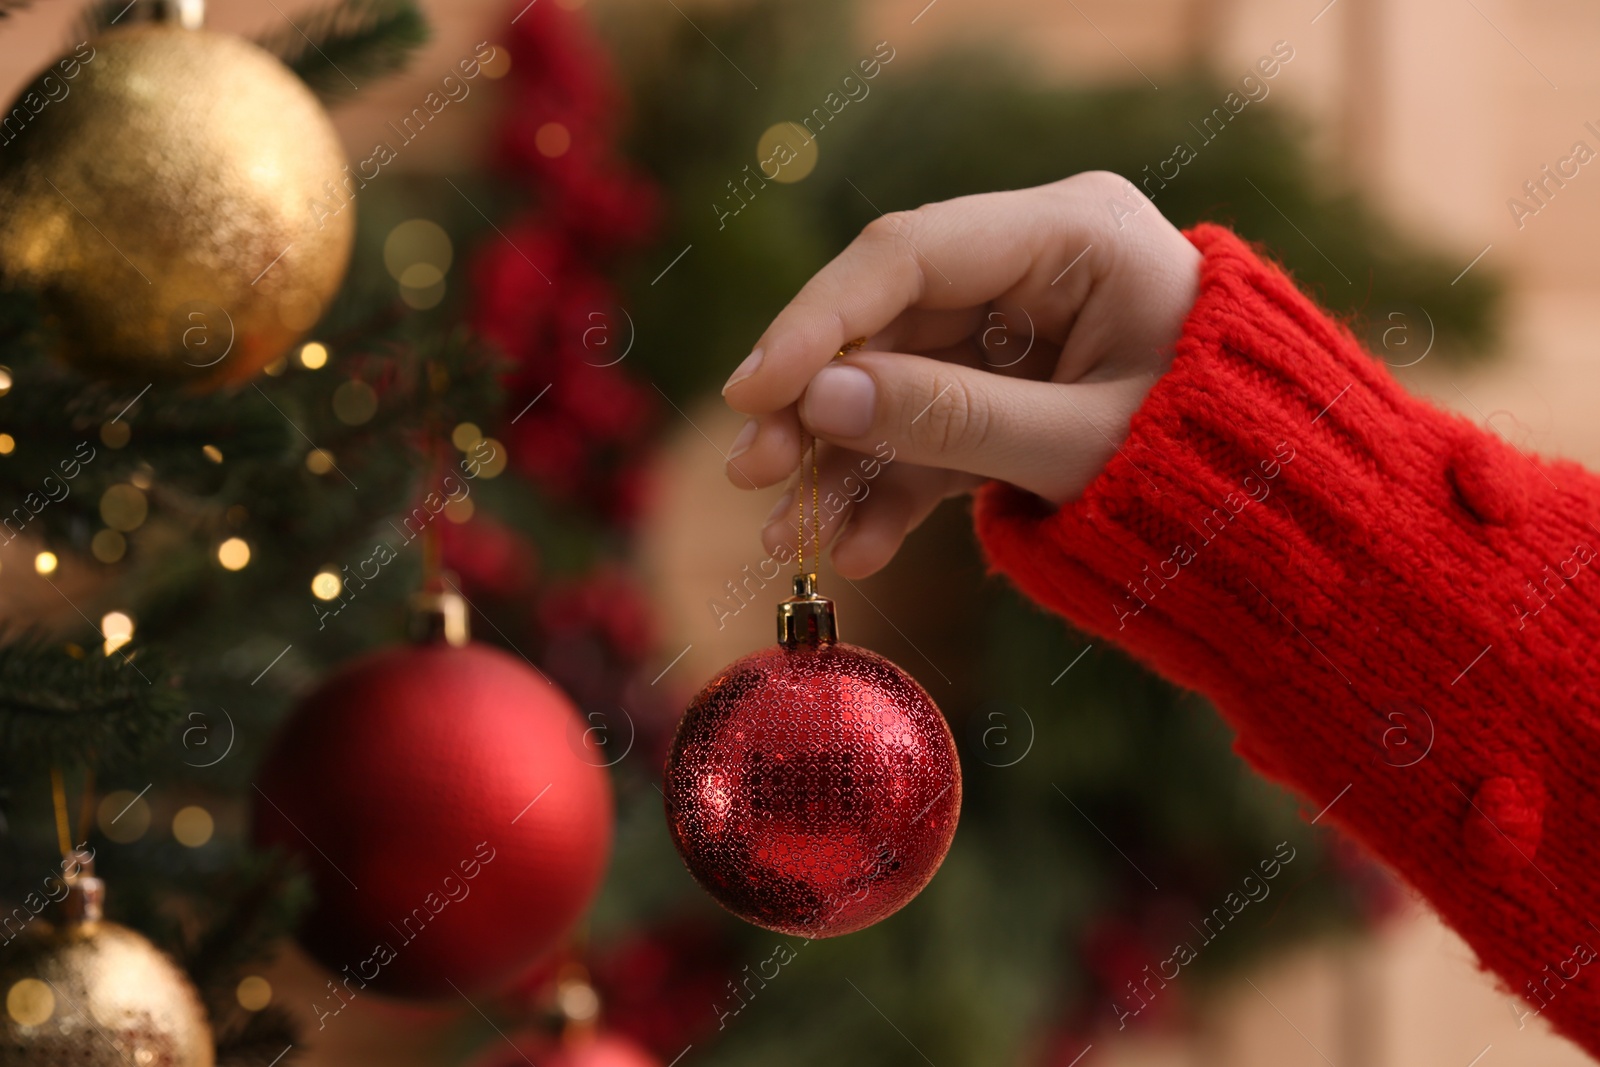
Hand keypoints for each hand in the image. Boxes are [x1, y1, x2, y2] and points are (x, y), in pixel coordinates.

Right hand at [720, 171, 1202, 577]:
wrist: (1299, 523)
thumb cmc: (1221, 466)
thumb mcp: (1081, 446)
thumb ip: (949, 420)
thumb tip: (816, 402)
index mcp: (1075, 233)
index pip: (912, 255)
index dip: (820, 323)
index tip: (752, 395)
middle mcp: (1037, 266)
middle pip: (889, 319)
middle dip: (817, 402)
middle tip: (753, 470)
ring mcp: (1022, 329)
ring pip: (898, 381)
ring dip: (842, 461)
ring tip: (792, 536)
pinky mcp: (1015, 389)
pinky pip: (935, 430)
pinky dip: (895, 488)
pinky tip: (859, 545)